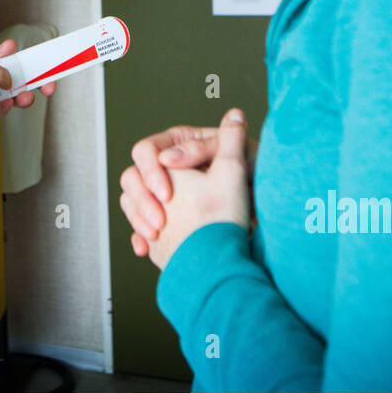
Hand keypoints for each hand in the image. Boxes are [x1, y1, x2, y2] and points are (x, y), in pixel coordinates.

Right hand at [120, 111, 258, 260]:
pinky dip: (139, 237)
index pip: (146, 151)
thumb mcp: (233, 160)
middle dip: (142, 200)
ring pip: (131, 200)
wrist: (260, 209)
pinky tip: (146, 248)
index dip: (151, 171)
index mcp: (177, 144)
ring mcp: (159, 192)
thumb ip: (200, 148)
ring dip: (137, 218)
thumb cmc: (251, 178)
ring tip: (155, 234)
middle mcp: (164, 166)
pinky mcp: (161, 216)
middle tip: (160, 221)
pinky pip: (139, 225)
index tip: (167, 195)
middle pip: (133, 176)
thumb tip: (168, 155)